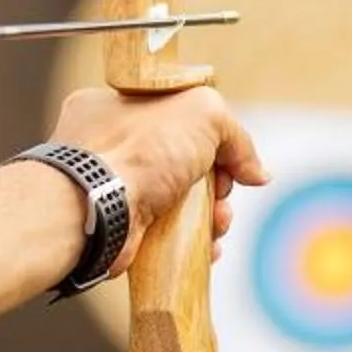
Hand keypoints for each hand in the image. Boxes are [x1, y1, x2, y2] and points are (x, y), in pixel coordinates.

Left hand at [49, 86, 268, 270]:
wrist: (94, 209)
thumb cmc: (135, 151)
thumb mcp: (204, 113)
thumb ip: (236, 135)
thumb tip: (256, 171)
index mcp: (117, 106)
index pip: (175, 116)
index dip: (209, 136)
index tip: (227, 155)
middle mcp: (110, 146)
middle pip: (182, 162)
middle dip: (216, 182)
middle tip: (222, 192)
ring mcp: (113, 189)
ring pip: (178, 202)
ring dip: (210, 215)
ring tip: (219, 223)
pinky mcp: (120, 229)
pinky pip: (165, 234)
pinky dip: (192, 241)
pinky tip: (208, 245)